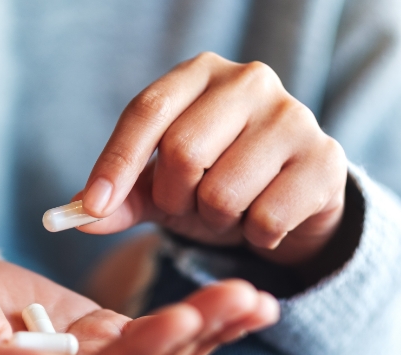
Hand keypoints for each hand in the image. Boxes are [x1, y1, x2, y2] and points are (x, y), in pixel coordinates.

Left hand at [77, 52, 347, 265]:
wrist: (290, 198)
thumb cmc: (216, 180)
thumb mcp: (162, 185)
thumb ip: (120, 198)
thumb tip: (76, 218)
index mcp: (200, 73)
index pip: (146, 110)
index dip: (114, 162)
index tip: (92, 205)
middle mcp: (249, 81)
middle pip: (182, 152)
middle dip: (174, 198)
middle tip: (188, 205)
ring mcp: (293, 116)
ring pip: (222, 192)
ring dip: (215, 220)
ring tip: (230, 210)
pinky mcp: (325, 160)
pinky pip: (265, 219)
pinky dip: (254, 236)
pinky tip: (264, 220)